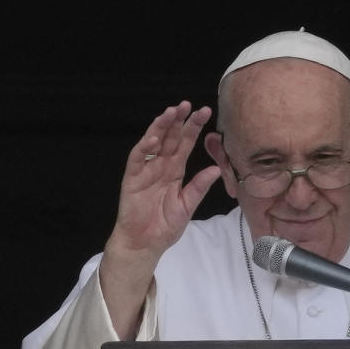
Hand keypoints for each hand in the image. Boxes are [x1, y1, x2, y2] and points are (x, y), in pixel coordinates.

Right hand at [110, 101, 220, 254]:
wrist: (146, 243)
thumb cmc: (165, 226)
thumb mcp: (187, 205)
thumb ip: (199, 187)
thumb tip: (217, 169)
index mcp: (175, 170)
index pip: (185, 143)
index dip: (194, 128)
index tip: (205, 112)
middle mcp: (161, 166)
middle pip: (170, 138)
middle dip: (179, 120)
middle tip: (188, 104)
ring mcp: (146, 170)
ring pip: (153, 142)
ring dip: (161, 126)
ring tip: (171, 112)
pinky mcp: (132, 178)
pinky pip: (138, 159)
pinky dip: (144, 147)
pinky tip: (154, 138)